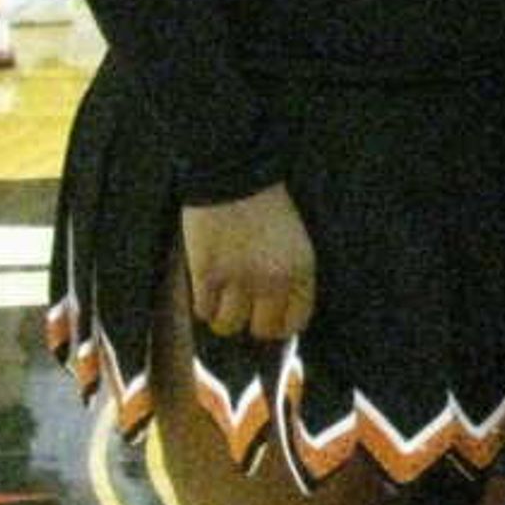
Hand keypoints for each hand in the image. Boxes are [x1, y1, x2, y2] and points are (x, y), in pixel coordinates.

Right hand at [182, 184, 316, 346]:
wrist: (233, 175)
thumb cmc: (265, 203)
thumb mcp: (293, 240)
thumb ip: (288, 273)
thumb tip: (274, 307)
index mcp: (302, 269)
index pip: (295, 320)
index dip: (279, 325)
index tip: (267, 320)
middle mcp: (274, 279)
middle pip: (262, 329)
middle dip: (251, 322)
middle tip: (240, 310)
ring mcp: (240, 279)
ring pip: (229, 325)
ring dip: (222, 316)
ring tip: (219, 299)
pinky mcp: (208, 274)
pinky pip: (203, 310)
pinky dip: (202, 305)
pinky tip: (204, 289)